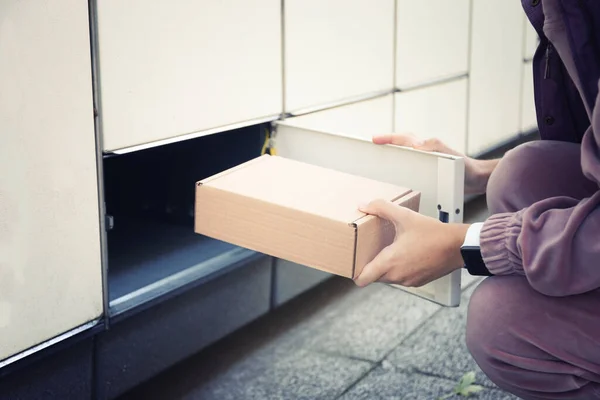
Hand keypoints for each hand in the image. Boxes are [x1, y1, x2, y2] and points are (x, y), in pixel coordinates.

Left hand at [353, 199, 468, 287]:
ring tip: (388, 249)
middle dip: (370, 266)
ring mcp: (408, 281)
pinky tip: (404, 253)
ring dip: (386, 267)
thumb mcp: (405, 216)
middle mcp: (397, 276)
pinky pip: (401, 278)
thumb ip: (381, 208)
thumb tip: (363, 205)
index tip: (354, 261)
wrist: (459, 246)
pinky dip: (399, 269)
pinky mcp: (418, 281)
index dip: (355, 272)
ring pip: (388, 278)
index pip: (362, 279)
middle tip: (370, 250)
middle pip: (374, 277)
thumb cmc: (433, 233)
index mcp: (390, 262)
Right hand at [372, 134, 498, 194]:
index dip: (388, 139)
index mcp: (427, 146)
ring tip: (381, 157)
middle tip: (374, 144)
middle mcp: (426, 150)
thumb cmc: (466, 169)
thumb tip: (416, 145)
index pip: (404, 139)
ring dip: (394, 152)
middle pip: (403, 142)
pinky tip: (397, 174)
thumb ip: (434, 149)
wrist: (478, 179)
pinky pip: (412, 163)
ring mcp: (428, 159)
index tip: (374, 140)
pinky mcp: (431, 169)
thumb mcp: (449, 157)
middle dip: (388, 141)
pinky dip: (403, 164)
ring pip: (406, 152)